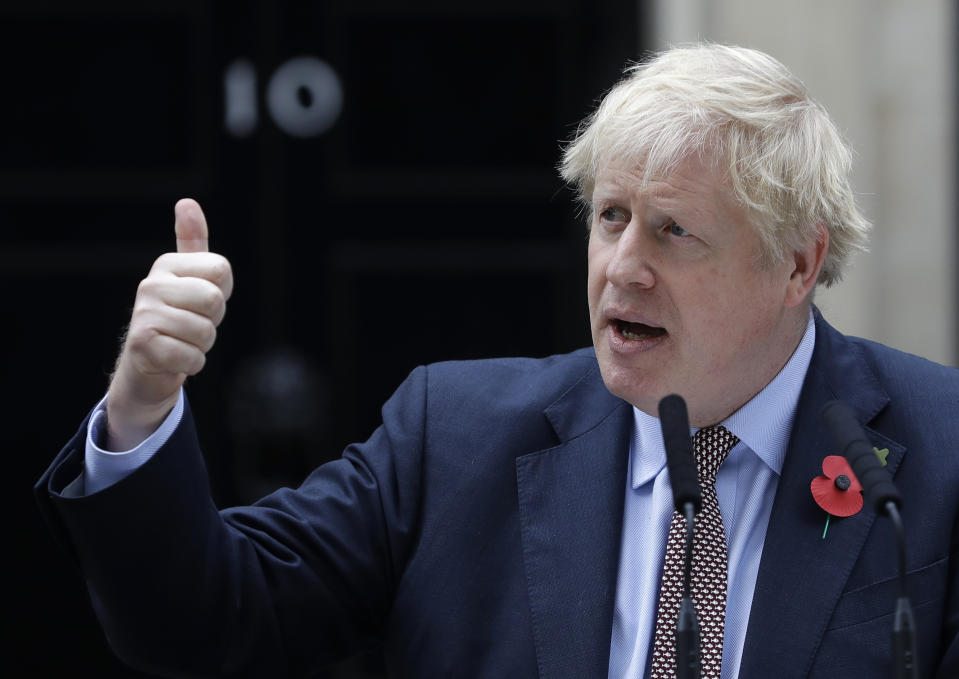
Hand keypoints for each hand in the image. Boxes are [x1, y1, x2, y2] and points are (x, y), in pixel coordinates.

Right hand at [105, 199, 233, 450]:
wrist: (147, 364)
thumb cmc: (178, 317)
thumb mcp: (190, 279)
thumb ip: (193, 243)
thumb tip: (187, 202)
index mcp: (166, 265)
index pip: (222, 269)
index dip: (222, 292)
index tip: (201, 301)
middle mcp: (151, 285)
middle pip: (215, 299)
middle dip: (213, 320)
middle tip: (193, 324)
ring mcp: (143, 315)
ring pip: (206, 331)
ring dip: (202, 344)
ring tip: (182, 341)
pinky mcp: (142, 345)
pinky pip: (192, 356)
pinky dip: (192, 364)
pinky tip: (175, 358)